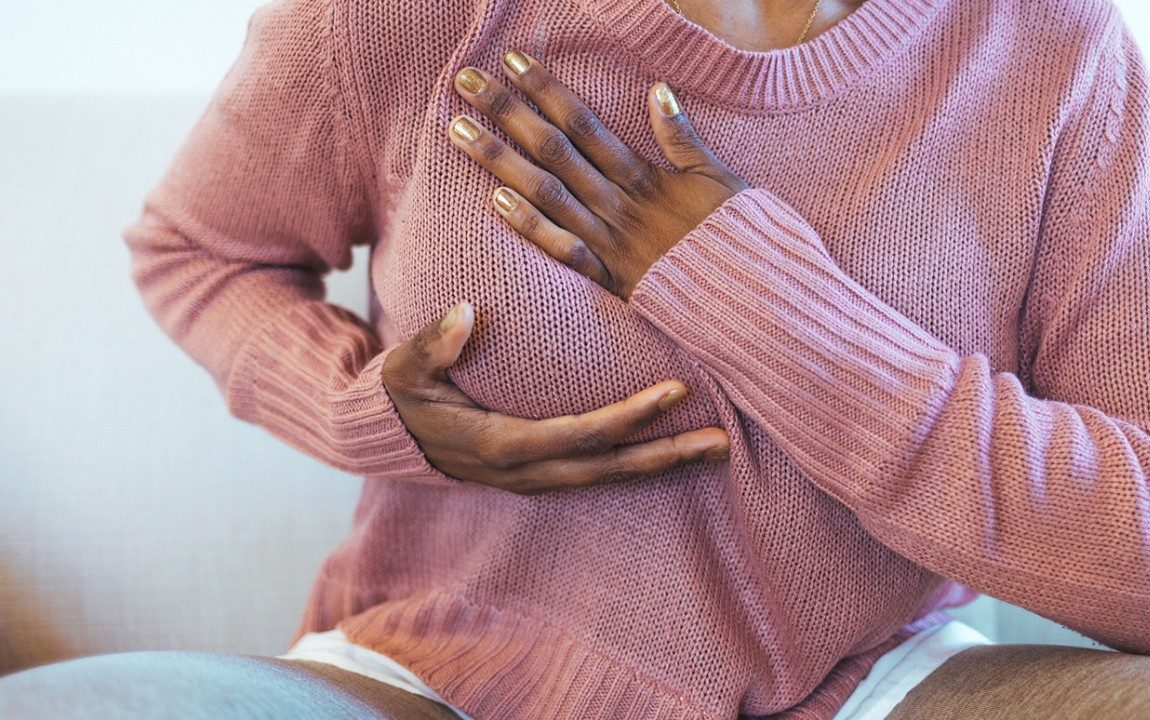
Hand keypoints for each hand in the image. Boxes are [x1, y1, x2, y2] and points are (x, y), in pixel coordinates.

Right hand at [381, 301, 730, 494]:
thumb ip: (432, 344)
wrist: (392, 438)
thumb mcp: (404, 368)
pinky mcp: (544, 475)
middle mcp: (527, 471)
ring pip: (611, 478)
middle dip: (667, 455)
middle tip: (722, 442)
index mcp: (501, 444)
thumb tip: (463, 313)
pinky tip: (675, 450)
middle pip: (610, 468)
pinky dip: (640, 464)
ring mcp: (538, 479)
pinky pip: (600, 473)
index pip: (580, 434)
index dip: (629, 417)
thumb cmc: (404, 395)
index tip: (675, 392)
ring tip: (716, 449)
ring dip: (664, 464)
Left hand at [448, 50, 749, 298]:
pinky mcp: (610, 280)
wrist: (753, 296)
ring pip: (546, 192)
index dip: (545, 88)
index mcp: (644, 174)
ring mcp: (611, 241)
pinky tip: (497, 201)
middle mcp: (619, 202)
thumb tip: (657, 88)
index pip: (584, 121)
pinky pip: (565, 252)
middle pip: (553, 148)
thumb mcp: (718, 177)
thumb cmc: (737, 237)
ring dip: (501, 160)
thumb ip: (684, 135)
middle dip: (506, 112)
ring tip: (458, 131)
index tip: (510, 60)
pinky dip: (532, 228)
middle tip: (463, 82)